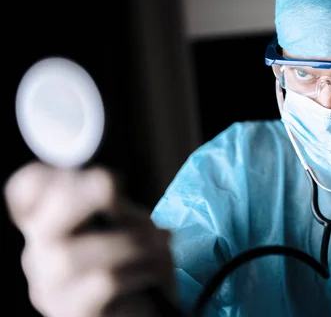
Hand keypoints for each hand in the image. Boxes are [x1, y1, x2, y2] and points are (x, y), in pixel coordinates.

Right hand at [5, 162, 175, 316]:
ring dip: (132, 242)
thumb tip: (104, 183)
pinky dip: (141, 269)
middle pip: (41, 224)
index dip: (45, 176)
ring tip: (160, 244)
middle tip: (114, 192)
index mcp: (51, 225)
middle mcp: (40, 256)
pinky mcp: (75, 314)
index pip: (24, 193)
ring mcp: (52, 289)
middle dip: (81, 197)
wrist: (149, 310)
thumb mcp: (129, 224)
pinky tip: (155, 270)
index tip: (87, 173)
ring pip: (75, 256)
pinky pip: (104, 282)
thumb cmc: (136, 264)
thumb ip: (112, 204)